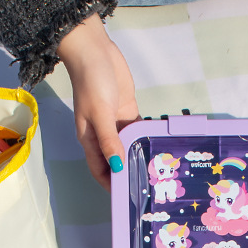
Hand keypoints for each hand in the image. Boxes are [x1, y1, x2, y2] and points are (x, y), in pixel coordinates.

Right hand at [57, 13, 139, 189]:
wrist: (94, 51)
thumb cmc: (91, 82)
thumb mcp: (100, 113)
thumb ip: (109, 140)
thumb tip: (117, 166)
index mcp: (90, 139)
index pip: (100, 169)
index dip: (111, 184)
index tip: (126, 197)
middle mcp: (103, 135)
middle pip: (116, 161)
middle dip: (128, 173)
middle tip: (148, 187)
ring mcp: (116, 124)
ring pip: (128, 147)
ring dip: (138, 157)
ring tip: (156, 171)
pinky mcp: (127, 112)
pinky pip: (136, 131)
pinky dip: (144, 139)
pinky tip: (156, 148)